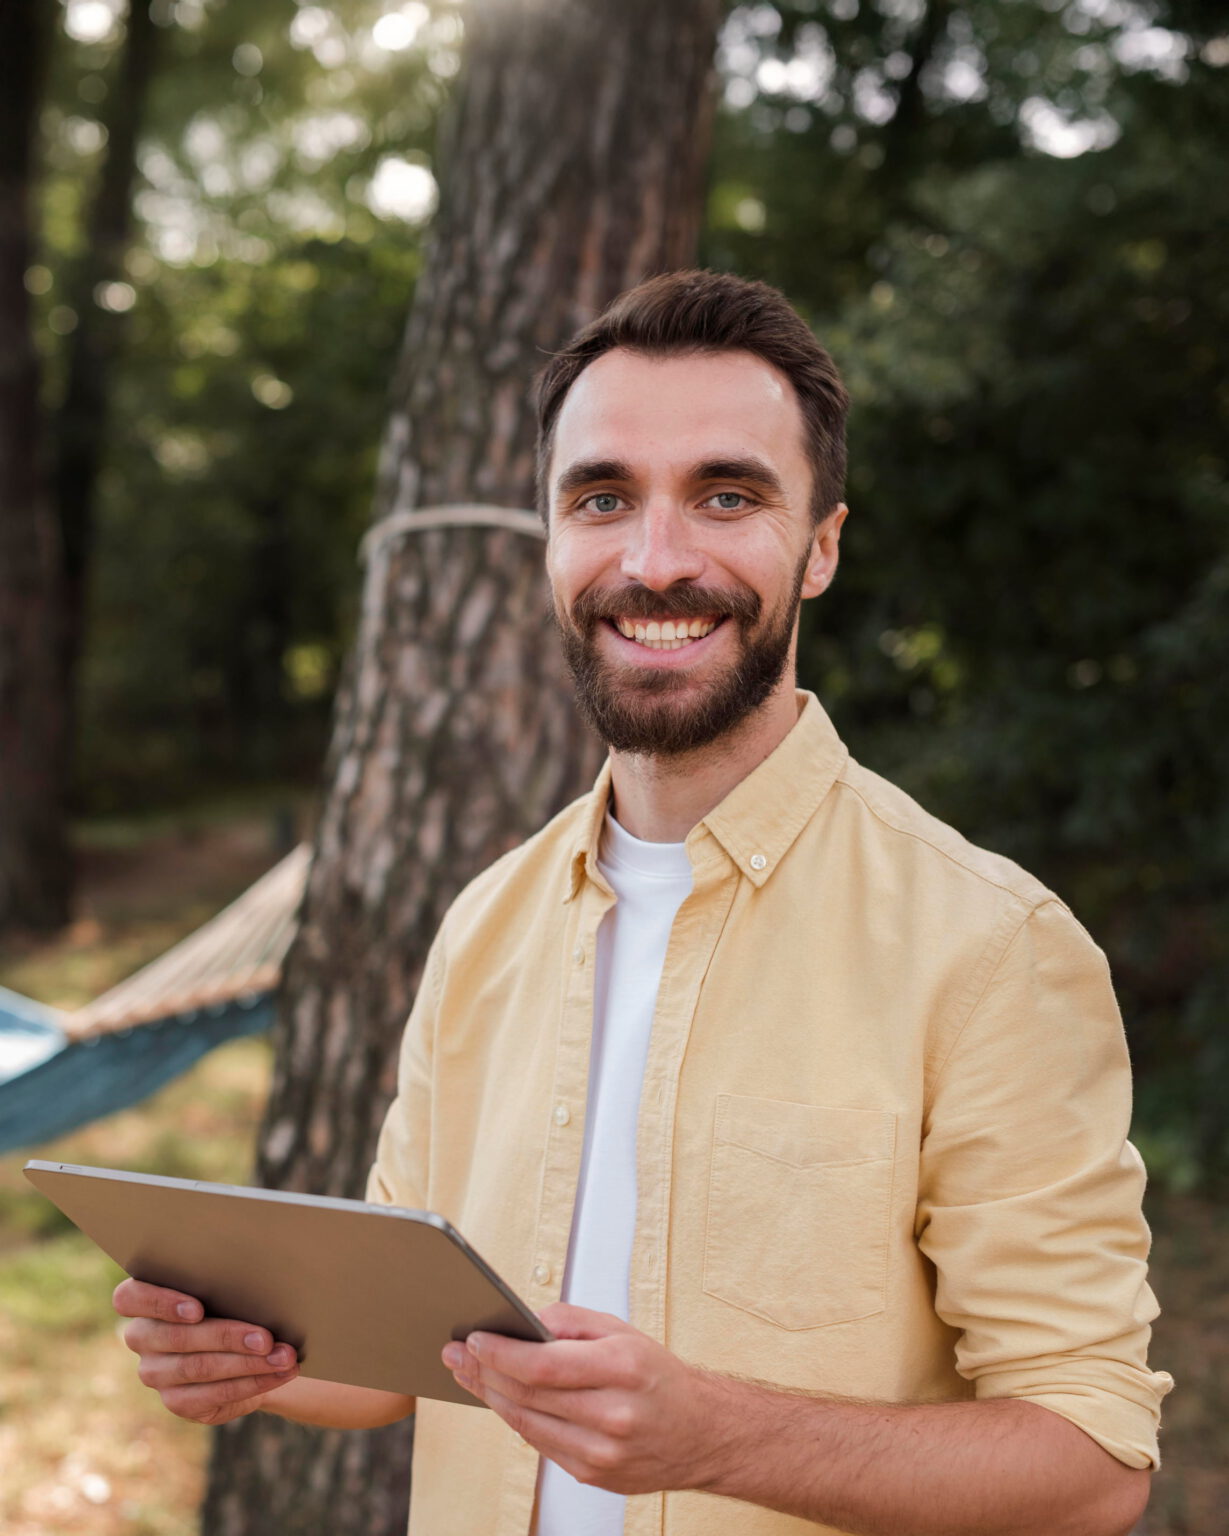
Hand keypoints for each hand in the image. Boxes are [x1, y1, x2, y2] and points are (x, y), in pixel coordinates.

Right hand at [113, 1277, 300, 1425]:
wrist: (246, 1347)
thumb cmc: (234, 1301)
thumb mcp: (226, 1286)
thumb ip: (226, 1279)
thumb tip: (262, 1271)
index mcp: (144, 1300)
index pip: (129, 1297)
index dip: (161, 1303)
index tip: (198, 1309)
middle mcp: (143, 1337)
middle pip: (178, 1338)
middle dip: (228, 1337)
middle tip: (267, 1338)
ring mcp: (155, 1372)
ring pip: (199, 1367)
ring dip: (247, 1363)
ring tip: (283, 1357)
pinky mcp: (176, 1401)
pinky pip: (213, 1394)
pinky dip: (252, 1382)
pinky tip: (277, 1374)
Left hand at [441, 1303, 729, 1493]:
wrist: (702, 1433)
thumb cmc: (660, 1377)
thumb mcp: (623, 1331)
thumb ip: (572, 1321)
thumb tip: (527, 1322)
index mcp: (622, 1369)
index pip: (543, 1365)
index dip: (500, 1353)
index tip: (474, 1340)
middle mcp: (611, 1414)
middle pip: (527, 1395)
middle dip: (484, 1372)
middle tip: (457, 1356)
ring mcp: (601, 1452)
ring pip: (527, 1424)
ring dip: (492, 1398)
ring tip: (470, 1375)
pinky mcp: (593, 1475)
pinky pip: (541, 1445)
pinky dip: (517, 1420)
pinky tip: (503, 1401)